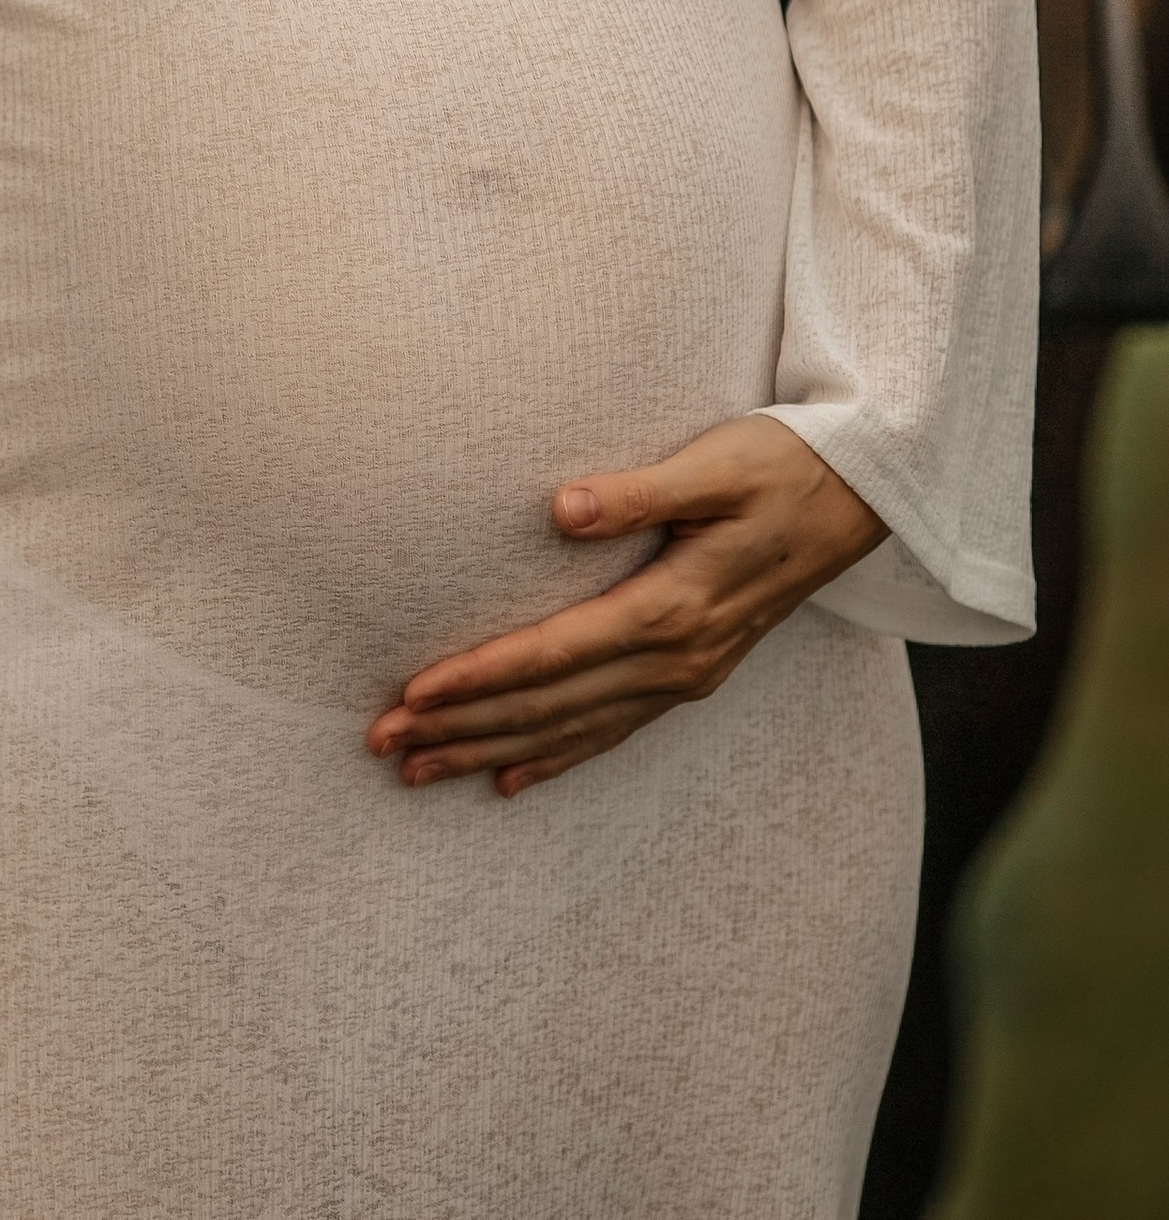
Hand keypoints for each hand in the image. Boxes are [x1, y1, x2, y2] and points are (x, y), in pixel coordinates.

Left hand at [364, 416, 885, 799]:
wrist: (861, 496)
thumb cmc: (779, 464)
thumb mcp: (713, 465)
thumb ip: (637, 491)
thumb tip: (559, 509)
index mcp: (673, 609)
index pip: (554, 654)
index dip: (481, 676)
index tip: (414, 692)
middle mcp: (677, 659)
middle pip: (550, 705)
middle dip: (463, 728)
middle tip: (384, 747)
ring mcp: (687, 674)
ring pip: (573, 729)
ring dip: (492, 751)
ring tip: (419, 772)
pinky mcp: (694, 672)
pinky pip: (611, 730)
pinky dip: (557, 756)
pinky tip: (511, 779)